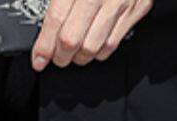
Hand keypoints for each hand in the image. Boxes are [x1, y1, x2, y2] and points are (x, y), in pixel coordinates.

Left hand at [32, 0, 152, 70]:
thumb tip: (44, 21)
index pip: (56, 22)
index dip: (44, 46)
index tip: (38, 58)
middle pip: (73, 40)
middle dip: (59, 56)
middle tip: (54, 57)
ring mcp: (121, 3)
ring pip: (95, 47)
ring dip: (79, 58)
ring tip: (72, 55)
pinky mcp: (138, 8)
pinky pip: (115, 42)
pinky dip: (100, 51)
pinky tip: (92, 48)